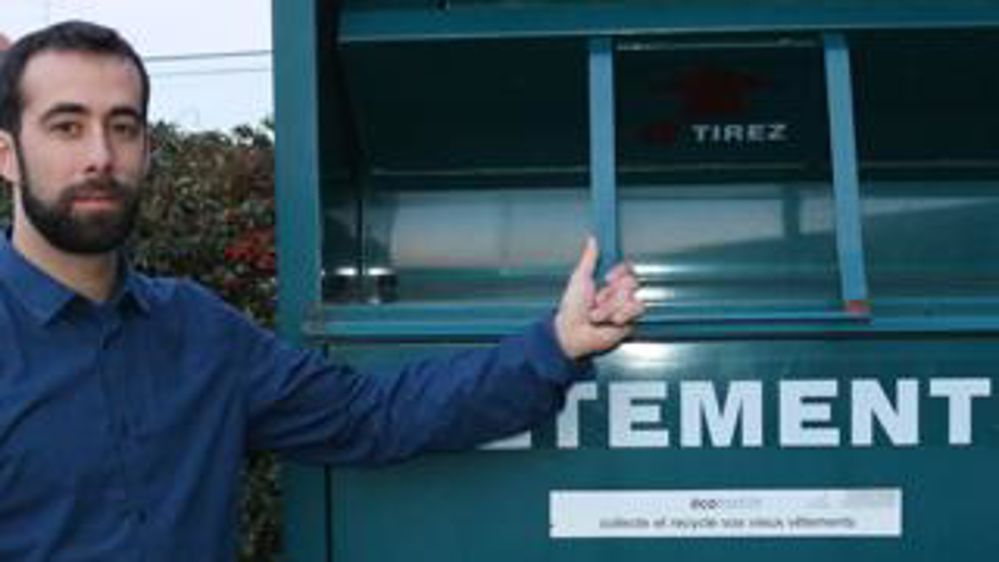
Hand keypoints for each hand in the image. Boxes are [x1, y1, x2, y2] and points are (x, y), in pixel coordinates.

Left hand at [554, 237, 644, 359]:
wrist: (573, 332)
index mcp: (608, 282)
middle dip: (612, 293)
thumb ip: (589, 258)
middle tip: (598, 301)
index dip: (619, 272)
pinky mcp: (631, 321)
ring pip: (632, 297)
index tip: (607, 278)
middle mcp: (618, 293)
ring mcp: (625, 307)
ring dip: (612, 306)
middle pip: (631, 282)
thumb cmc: (572, 307)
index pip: (627, 268)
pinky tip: (610, 321)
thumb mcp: (580, 278)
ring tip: (599, 314)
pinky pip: (635, 310)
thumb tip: (592, 239)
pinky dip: (620, 315)